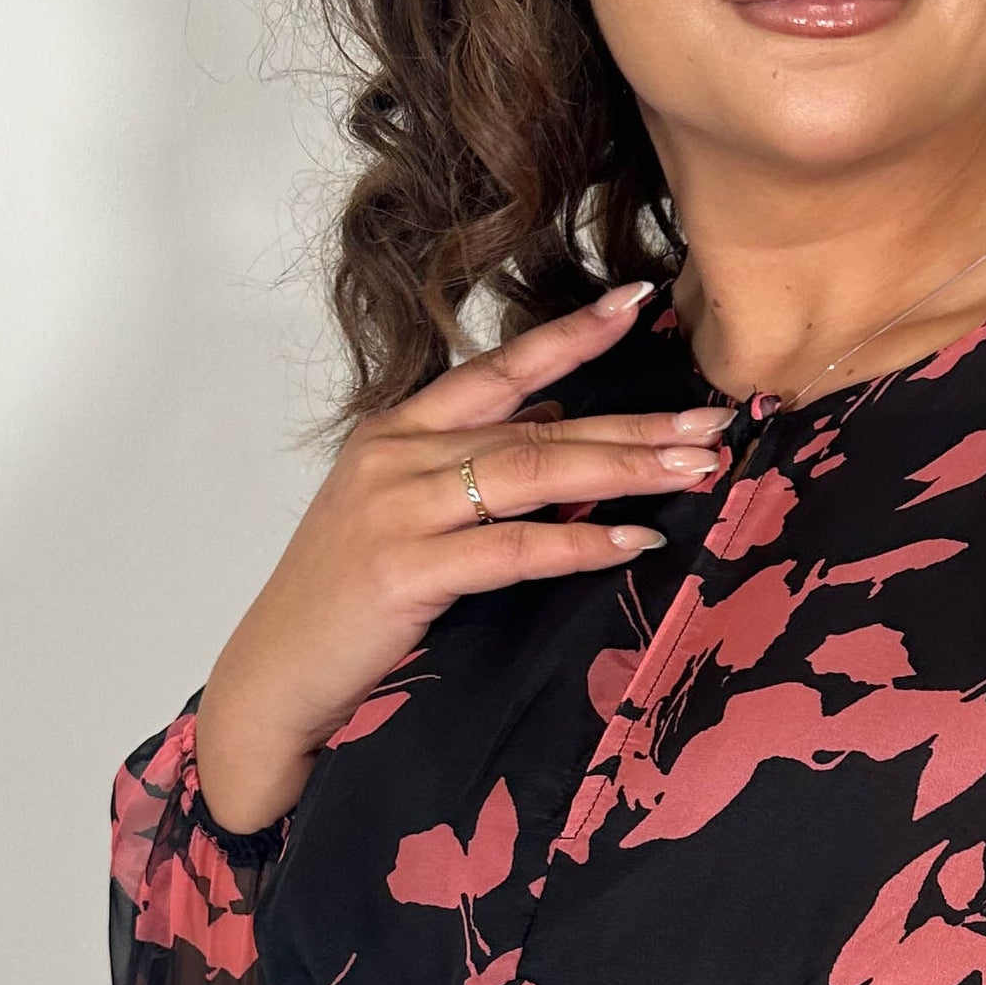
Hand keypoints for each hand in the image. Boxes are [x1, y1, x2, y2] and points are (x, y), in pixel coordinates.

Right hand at [192, 283, 737, 831]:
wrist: (273, 682)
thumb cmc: (346, 606)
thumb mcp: (405, 516)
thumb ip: (474, 467)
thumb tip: (558, 423)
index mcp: (396, 431)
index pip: (499, 368)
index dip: (571, 336)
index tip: (639, 303)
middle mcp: (394, 455)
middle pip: (536, 425)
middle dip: (633, 426)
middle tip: (712, 422)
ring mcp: (395, 510)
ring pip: (533, 473)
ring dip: (625, 470)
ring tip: (696, 469)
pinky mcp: (403, 571)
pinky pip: (513, 549)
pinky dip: (580, 545)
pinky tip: (637, 541)